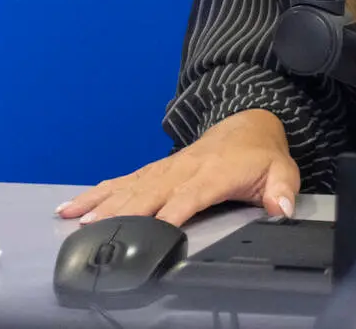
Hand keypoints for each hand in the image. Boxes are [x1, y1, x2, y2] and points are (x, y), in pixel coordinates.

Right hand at [57, 109, 300, 226]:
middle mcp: (184, 168)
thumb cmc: (261, 153)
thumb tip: (282, 208)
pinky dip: (99, 191)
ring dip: (100, 201)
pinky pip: (124, 180)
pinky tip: (76, 203)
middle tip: (92, 228)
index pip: (187, 196)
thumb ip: (282, 191)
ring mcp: (167, 167)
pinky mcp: (157, 169)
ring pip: (129, 185)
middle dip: (120, 211)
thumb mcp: (282, 171)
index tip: (150, 233)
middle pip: (148, 192)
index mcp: (214, 173)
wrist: (249, 122)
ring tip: (72, 216)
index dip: (169, 215)